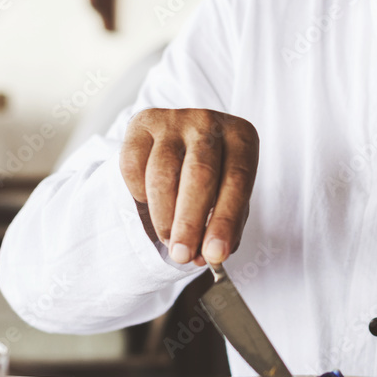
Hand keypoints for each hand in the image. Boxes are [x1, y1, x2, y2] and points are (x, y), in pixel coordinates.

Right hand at [120, 108, 258, 265]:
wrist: (182, 140)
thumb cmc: (214, 175)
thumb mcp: (229, 194)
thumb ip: (224, 224)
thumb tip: (209, 256)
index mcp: (242, 137)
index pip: (237, 180)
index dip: (226, 220)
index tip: (215, 254)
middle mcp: (210, 122)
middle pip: (200, 174)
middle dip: (190, 222)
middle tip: (182, 256)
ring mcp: (174, 119)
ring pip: (164, 174)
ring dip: (164, 216)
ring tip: (169, 241)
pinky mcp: (142, 123)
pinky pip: (134, 166)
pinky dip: (140, 193)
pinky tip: (150, 204)